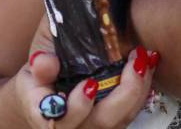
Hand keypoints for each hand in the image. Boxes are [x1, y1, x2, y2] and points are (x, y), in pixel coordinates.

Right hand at [18, 18, 158, 127]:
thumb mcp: (32, 68)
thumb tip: (46, 61)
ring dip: (139, 88)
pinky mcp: (112, 125)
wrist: (44, 96)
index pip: (60, 120)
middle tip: (135, 62)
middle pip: (102, 122)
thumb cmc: (38, 81)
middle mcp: (71, 128)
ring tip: (146, 58)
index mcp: (45, 116)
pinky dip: (143, 89)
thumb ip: (40, 65)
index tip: (91, 84)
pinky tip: (149, 64)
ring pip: (122, 119)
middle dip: (124, 94)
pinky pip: (131, 112)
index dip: (77, 107)